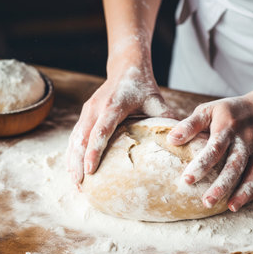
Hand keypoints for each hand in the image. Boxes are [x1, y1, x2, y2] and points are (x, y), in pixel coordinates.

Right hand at [66, 61, 174, 188]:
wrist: (126, 68)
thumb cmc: (143, 88)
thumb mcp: (157, 102)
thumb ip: (167, 120)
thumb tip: (180, 142)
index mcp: (113, 105)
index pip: (101, 130)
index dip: (94, 151)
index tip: (90, 170)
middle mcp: (96, 108)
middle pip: (81, 138)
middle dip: (77, 162)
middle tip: (80, 185)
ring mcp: (88, 111)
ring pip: (74, 138)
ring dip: (72, 160)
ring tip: (75, 183)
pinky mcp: (85, 114)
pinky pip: (75, 136)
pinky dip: (73, 153)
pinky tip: (74, 169)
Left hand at [167, 91, 252, 211]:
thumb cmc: (231, 111)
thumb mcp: (209, 109)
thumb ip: (190, 125)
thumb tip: (171, 139)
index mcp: (228, 127)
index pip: (214, 149)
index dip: (201, 165)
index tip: (187, 180)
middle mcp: (246, 140)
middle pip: (235, 165)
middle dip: (222, 186)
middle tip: (207, 202)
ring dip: (243, 192)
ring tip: (230, 208)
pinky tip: (243, 202)